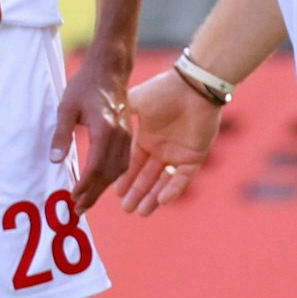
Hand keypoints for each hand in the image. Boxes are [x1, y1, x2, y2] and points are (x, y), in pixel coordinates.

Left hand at [53, 51, 131, 210]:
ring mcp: (127, 135)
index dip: (84, 186)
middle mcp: (120, 135)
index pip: (96, 167)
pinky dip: (112, 176)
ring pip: (119, 170)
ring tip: (86, 200)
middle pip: (109, 173)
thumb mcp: (67, 107)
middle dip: (93, 194)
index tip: (71, 198)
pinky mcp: (128, 134)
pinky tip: (101, 182)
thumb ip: (61, 134)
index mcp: (105, 129)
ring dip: (103, 188)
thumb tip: (56, 160)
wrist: (110, 69)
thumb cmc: (85, 85)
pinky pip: (123, 162)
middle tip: (77, 209)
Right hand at [116, 69, 219, 216]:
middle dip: (136, 192)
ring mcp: (178, 153)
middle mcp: (161, 148)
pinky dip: (173, 189)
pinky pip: (183, 177)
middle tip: (125, 208)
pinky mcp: (195, 156)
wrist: (192, 86)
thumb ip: (121, 113)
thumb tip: (101, 120)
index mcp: (147, 138)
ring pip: (164, 181)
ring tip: (140, 211)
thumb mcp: (135, 102)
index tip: (114, 192)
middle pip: (147, 177)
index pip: (133, 164)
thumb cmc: (163, 90)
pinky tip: (162, 200)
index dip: (124, 179)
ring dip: (152, 196)